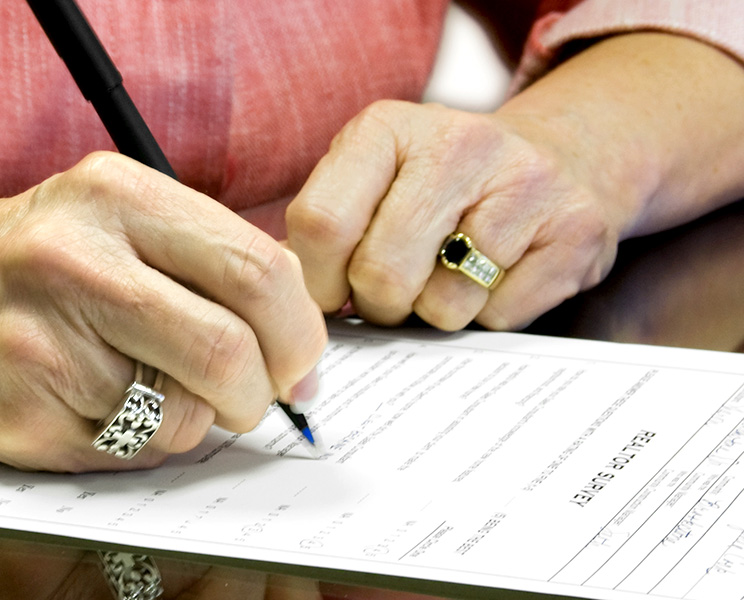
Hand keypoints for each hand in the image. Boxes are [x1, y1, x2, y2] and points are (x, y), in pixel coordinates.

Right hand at [0, 153, 325, 471]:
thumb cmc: (9, 262)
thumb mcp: (97, 215)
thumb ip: (194, 255)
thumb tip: (291, 335)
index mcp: (112, 194)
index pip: (259, 270)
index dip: (298, 333)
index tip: (297, 363)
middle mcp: (76, 260)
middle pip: (232, 348)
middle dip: (262, 391)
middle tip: (253, 399)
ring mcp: (42, 343)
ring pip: (183, 414)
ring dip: (191, 420)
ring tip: (146, 392)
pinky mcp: (20, 415)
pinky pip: (129, 453)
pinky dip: (138, 443)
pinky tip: (97, 409)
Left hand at [286, 33, 743, 330]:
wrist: (559, 159)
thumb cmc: (438, 187)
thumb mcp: (371, 181)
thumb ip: (322, 231)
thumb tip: (283, 300)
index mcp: (385, 128)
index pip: (321, 224)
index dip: (318, 279)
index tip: (332, 291)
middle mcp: (457, 143)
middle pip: (382, 274)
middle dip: (379, 305)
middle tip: (393, 293)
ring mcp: (525, 183)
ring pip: (443, 305)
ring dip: (435, 312)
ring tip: (448, 275)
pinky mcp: (576, 230)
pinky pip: (501, 317)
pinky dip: (488, 315)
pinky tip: (496, 276)